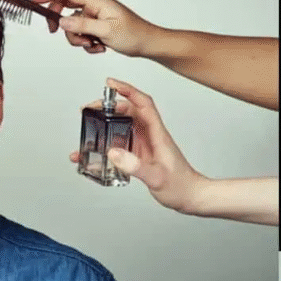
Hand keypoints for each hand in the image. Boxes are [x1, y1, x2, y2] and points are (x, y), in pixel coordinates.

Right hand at [31, 0, 161, 56]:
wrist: (148, 44)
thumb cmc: (134, 34)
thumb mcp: (106, 31)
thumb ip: (82, 25)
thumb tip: (62, 21)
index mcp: (97, 1)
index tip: (34, 0)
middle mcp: (95, 6)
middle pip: (66, 9)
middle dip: (62, 24)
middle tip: (57, 32)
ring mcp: (96, 16)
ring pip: (73, 25)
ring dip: (79, 38)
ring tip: (93, 44)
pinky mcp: (97, 26)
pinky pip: (82, 33)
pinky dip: (87, 43)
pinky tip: (99, 47)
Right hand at [70, 77, 206, 213]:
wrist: (191, 197)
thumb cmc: (181, 186)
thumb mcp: (157, 177)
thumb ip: (135, 166)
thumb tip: (113, 153)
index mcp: (157, 134)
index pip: (143, 104)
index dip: (127, 90)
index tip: (111, 84)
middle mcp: (150, 135)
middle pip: (129, 111)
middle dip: (109, 106)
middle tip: (91, 108)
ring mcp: (145, 144)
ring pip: (123, 125)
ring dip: (107, 122)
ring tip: (90, 125)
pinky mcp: (141, 155)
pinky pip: (121, 142)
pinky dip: (108, 142)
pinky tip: (97, 151)